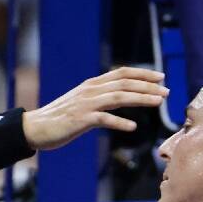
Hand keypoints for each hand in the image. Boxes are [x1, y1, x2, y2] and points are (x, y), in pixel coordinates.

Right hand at [22, 66, 166, 150]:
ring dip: (141, 99)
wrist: (35, 128)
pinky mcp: (81, 119)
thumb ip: (99, 98)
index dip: (142, 73)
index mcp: (92, 85)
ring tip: (158, 103)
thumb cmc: (59, 118)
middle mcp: (91, 90)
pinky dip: (120, 122)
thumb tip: (118, 97)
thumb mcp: (81, 102)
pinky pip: (104, 119)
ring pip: (119, 97)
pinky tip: (133, 127)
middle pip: (124, 83)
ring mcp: (86, 104)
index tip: (161, 77)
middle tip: (167, 91)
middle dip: (148, 86)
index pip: (121, 73)